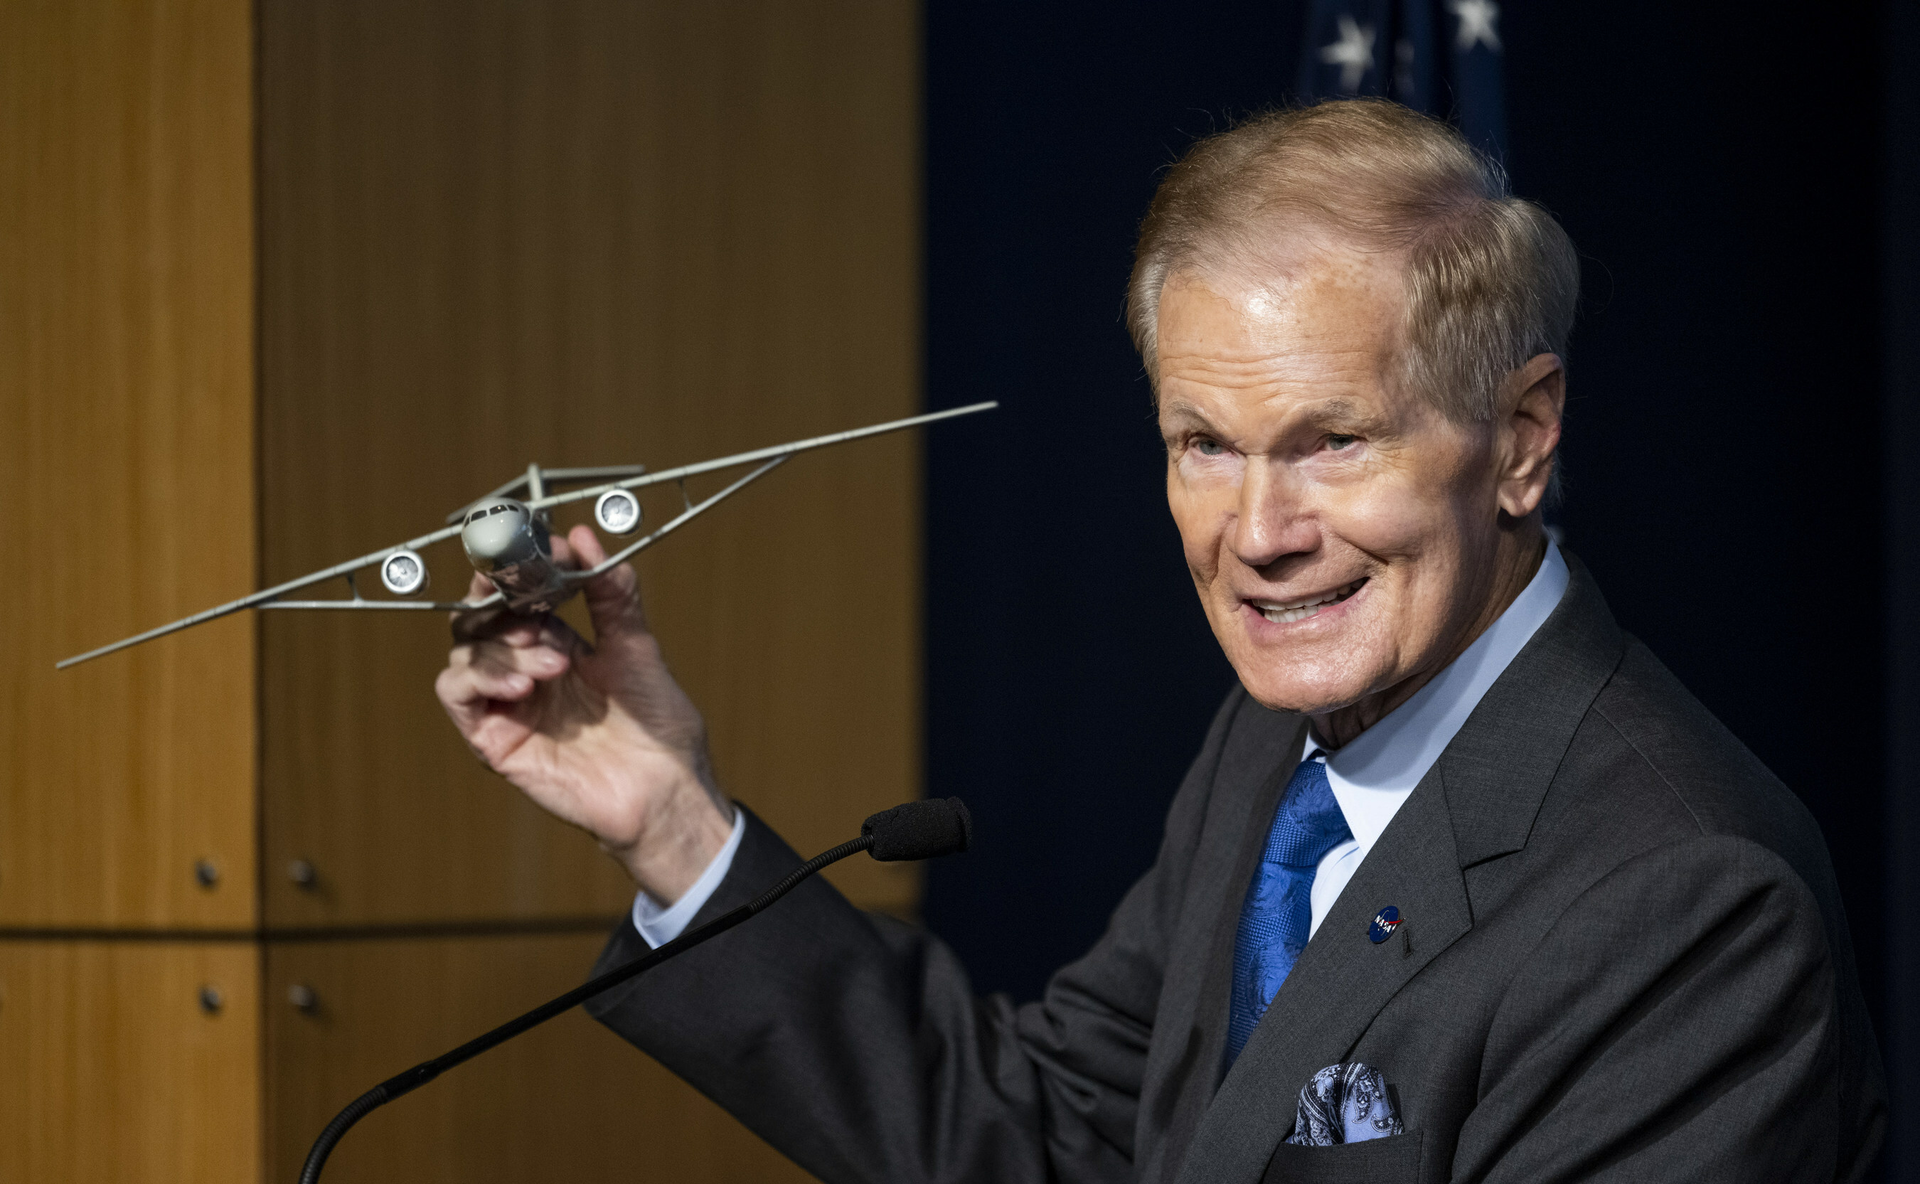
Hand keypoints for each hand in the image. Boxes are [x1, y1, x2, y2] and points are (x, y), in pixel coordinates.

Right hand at [434, 524, 733, 901]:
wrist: (666, 791)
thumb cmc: (658, 727)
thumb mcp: (637, 648)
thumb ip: (611, 594)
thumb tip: (584, 537)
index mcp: (557, 643)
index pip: (515, 594)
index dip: (520, 568)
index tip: (541, 549)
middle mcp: (525, 670)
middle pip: (479, 618)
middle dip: (498, 600)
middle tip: (529, 600)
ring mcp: (507, 704)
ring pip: (465, 652)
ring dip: (503, 647)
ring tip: (553, 662)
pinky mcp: (494, 740)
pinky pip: (457, 695)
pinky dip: (479, 678)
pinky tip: (523, 685)